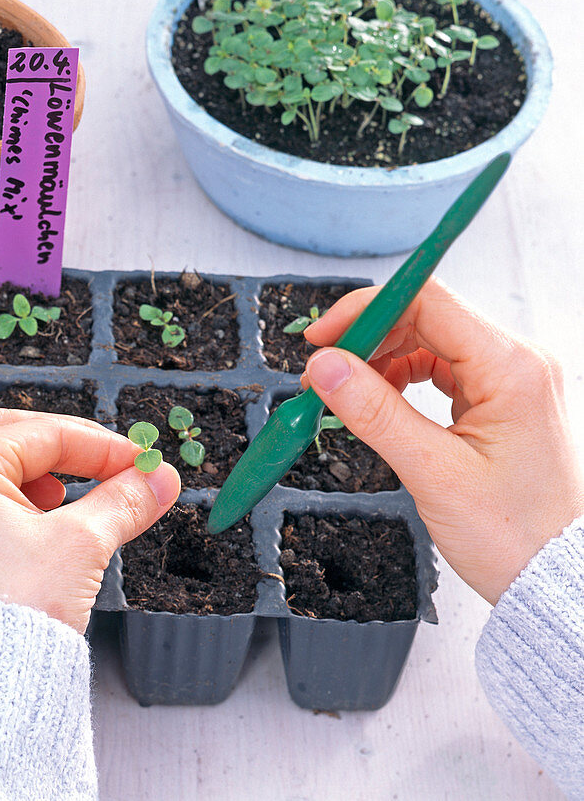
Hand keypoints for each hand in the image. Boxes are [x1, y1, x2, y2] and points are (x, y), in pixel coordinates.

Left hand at [0, 410, 180, 632]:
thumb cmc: (7, 620)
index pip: (43, 433)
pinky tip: (45, 528)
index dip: (101, 445)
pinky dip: (19, 508)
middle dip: (72, 455)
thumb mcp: (82, 543)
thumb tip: (155, 479)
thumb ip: (124, 500)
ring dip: (45, 480)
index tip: (140, 461)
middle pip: (14, 443)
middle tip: (118, 470)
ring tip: (79, 501)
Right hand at [301, 278, 583, 603]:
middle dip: (367, 338)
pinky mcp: (500, 398)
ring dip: (380, 359)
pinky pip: (441, 367)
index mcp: (513, 368)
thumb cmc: (515, 534)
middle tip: (323, 373)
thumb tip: (326, 367)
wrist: (555, 576)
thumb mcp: (433, 473)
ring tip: (346, 395)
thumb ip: (374, 412)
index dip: (366, 310)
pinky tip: (377, 403)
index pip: (428, 301)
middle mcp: (518, 362)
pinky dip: (401, 378)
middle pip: (426, 315)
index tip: (323, 337)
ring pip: (429, 340)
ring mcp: (511, 379)